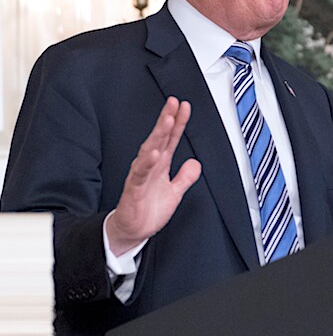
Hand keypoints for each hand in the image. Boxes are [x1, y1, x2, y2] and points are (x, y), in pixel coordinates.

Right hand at [106, 97, 200, 255]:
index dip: (178, 123)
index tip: (185, 106)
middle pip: (159, 138)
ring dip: (158, 135)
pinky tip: (154, 153)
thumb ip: (185, 177)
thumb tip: (196, 163)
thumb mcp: (175, 192)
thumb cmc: (149, 210)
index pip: (170, 139)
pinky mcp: (134, 189)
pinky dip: (147, 163)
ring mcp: (141, 175)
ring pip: (149, 150)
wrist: (132, 232)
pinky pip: (140, 174)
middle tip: (174, 103)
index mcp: (160, 164)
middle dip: (167, 119)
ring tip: (168, 121)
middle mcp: (150, 165)